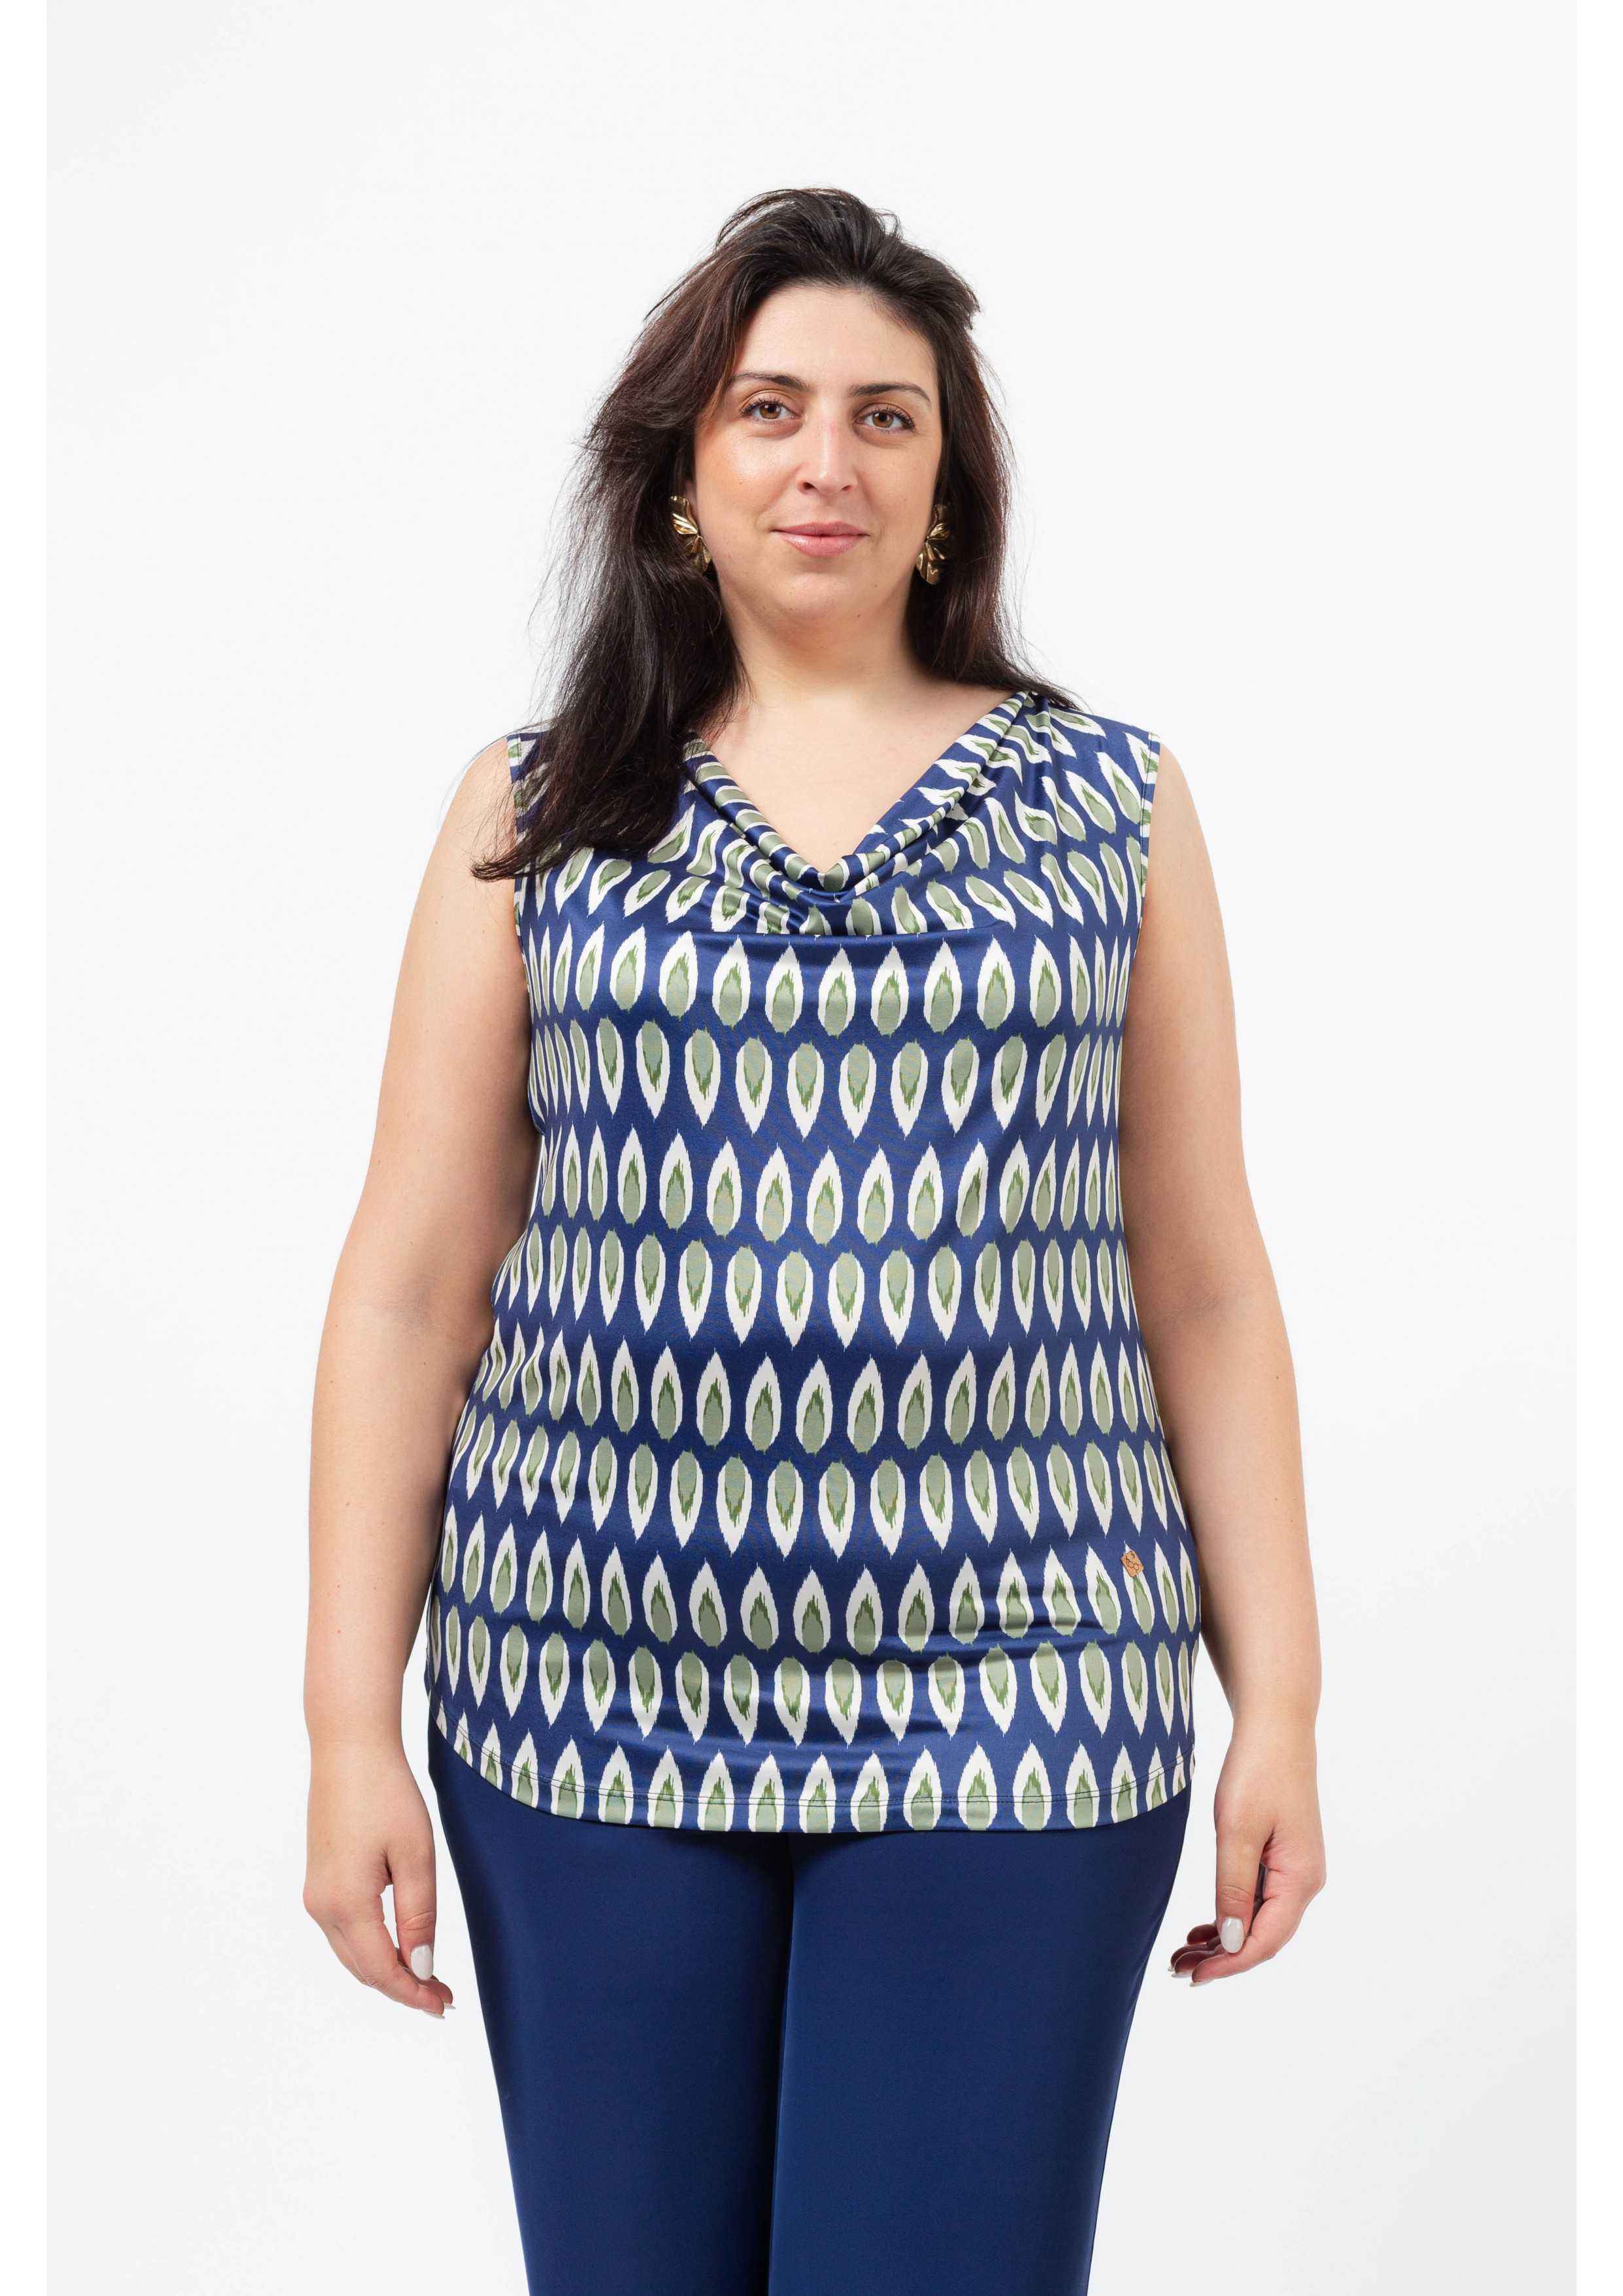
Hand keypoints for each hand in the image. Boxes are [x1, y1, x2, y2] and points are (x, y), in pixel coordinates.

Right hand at [303, 1738, 454, 2016]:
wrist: (349, 1749)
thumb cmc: (387, 1794)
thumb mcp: (416, 1855)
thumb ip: (418, 1915)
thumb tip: (420, 1968)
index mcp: (346, 1903)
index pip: (381, 1970)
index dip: (413, 1994)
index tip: (445, 2006)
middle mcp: (322, 1906)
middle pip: (363, 1969)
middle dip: (402, 1987)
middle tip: (443, 1997)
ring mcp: (315, 1895)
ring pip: (352, 1954)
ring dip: (386, 1970)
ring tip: (427, 1977)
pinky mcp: (318, 1881)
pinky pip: (345, 1932)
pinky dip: (372, 1947)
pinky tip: (399, 1945)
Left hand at [1169, 1720, 1325, 1986]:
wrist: (1276, 1728)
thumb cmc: (1257, 1772)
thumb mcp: (1237, 1831)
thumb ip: (1233, 1888)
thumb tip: (1231, 1942)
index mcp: (1300, 1879)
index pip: (1265, 1941)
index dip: (1230, 1964)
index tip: (1193, 1977)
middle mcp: (1305, 1881)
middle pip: (1263, 1936)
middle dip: (1221, 1957)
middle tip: (1177, 1968)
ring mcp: (1296, 1869)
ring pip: (1259, 1920)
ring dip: (1223, 1939)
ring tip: (1183, 1952)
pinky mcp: (1284, 1857)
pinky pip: (1258, 1899)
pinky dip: (1230, 1915)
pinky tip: (1204, 1927)